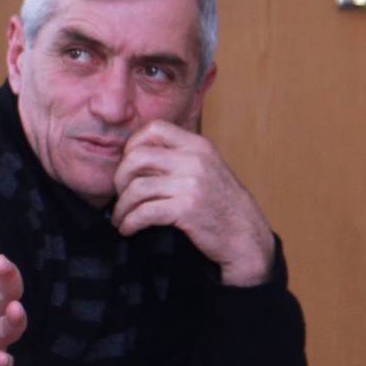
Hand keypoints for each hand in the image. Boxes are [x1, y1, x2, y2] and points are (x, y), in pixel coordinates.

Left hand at [112, 121, 275, 285]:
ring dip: (122, 207)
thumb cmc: (221, 205)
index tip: (128, 167)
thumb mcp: (206, 169)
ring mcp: (192, 184)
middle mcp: (195, 160)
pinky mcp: (187, 209)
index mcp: (198, 145)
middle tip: (120, 195)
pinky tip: (128, 228)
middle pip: (137, 157)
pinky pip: (144, 212)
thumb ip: (178, 158)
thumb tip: (133, 158)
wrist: (246, 236)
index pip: (154, 129)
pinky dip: (130, 222)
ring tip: (121, 218)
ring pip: (137, 188)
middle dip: (120, 179)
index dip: (132, 146)